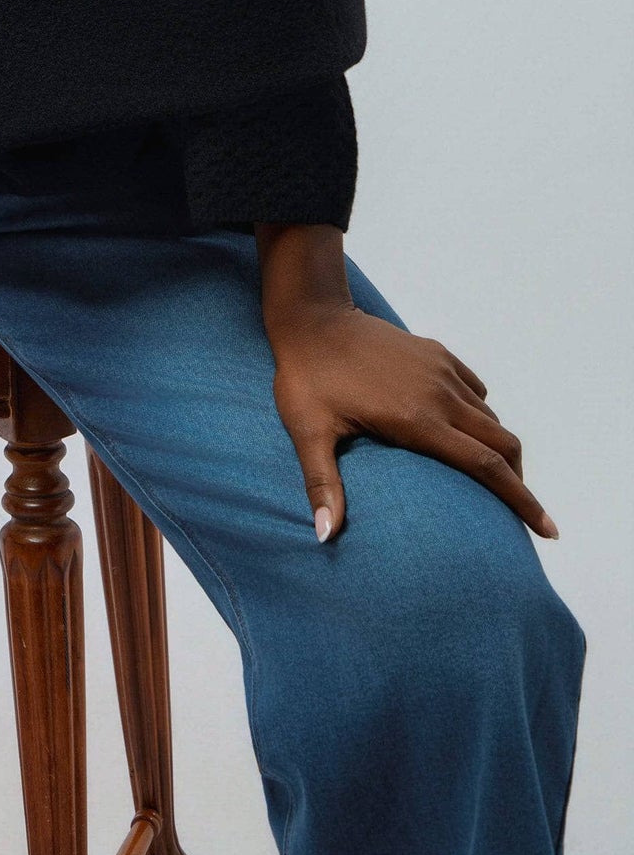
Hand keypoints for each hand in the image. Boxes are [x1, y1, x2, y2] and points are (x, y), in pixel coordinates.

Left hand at [267, 297, 558, 544]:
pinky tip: (464, 428)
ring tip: (487, 476)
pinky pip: (475, 389)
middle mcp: (439, 395)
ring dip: (498, 448)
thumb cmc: (305, 378)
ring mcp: (440, 370)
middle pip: (502, 443)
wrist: (312, 317)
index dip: (522, 501)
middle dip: (518, 480)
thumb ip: (322, 484)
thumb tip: (325, 537)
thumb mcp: (308, 433)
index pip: (486, 467)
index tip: (548, 530)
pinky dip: (481, 413)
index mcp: (418, 420)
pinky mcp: (435, 352)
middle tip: (516, 511)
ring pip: (491, 416)